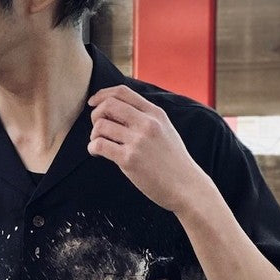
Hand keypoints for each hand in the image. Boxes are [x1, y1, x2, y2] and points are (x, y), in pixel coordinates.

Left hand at [87, 85, 210, 214]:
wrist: (187, 188)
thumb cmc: (175, 163)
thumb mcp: (166, 131)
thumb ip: (148, 119)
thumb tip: (121, 113)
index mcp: (155, 114)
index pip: (122, 92)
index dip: (102, 94)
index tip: (93, 103)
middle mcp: (146, 123)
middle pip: (108, 105)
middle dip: (95, 115)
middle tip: (97, 129)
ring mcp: (138, 141)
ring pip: (101, 125)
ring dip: (94, 134)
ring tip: (99, 145)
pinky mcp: (129, 160)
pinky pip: (100, 145)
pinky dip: (93, 148)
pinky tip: (97, 153)